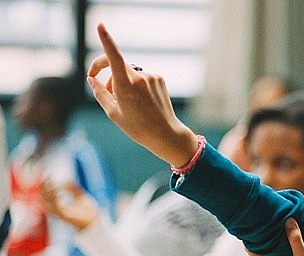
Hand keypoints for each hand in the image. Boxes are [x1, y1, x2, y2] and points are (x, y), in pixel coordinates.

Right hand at [40, 181, 99, 230]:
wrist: (96, 222)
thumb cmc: (89, 212)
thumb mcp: (80, 197)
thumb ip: (73, 189)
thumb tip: (66, 180)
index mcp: (58, 207)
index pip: (45, 195)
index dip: (44, 185)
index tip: (48, 174)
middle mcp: (56, 210)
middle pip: (42, 197)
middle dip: (42, 186)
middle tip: (46, 175)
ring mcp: (58, 212)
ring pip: (46, 199)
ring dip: (47, 188)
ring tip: (50, 179)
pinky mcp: (63, 214)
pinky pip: (54, 202)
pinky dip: (54, 193)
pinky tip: (57, 186)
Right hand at [87, 23, 197, 167]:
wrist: (165, 134)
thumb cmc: (137, 127)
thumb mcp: (113, 113)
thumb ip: (100, 93)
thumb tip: (92, 80)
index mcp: (126, 85)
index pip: (113, 56)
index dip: (106, 39)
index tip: (100, 26)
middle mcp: (139, 77)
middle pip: (117, 65)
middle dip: (107, 75)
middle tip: (103, 91)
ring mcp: (151, 77)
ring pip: (129, 73)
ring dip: (122, 82)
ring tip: (126, 103)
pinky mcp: (159, 79)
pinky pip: (142, 77)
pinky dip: (136, 85)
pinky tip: (141, 101)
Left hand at [246, 219, 303, 255]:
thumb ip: (295, 240)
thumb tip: (288, 220)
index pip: (250, 250)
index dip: (254, 235)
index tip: (260, 222)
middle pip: (259, 250)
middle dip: (264, 236)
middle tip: (271, 220)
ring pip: (268, 253)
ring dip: (274, 241)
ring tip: (280, 225)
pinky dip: (280, 247)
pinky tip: (288, 237)